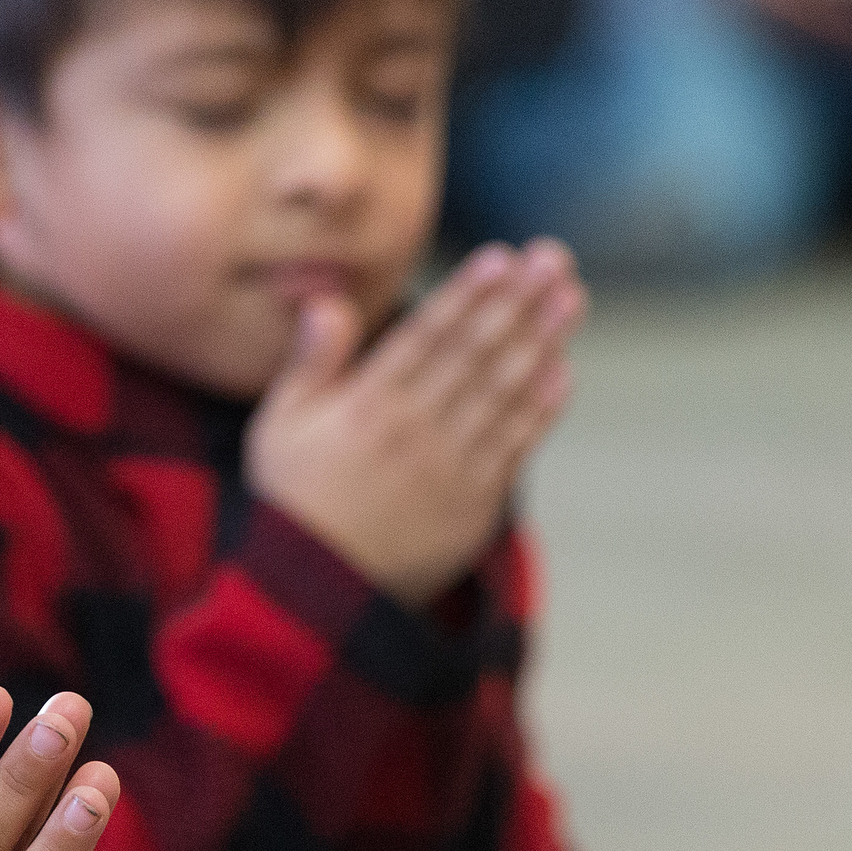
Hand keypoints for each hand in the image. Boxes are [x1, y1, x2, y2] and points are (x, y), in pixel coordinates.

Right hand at [245, 240, 584, 609]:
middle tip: (554, 260)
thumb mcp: (280, 425)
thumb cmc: (298, 499)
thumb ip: (311, 361)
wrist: (318, 591)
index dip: (467, 295)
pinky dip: (540, 410)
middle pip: (475, 354)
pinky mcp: (474, 504)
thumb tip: (329, 301)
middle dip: (518, 302)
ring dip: (541, 342)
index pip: (427, 336)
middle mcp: (414, 429)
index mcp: (366, 404)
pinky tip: (562, 372)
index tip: (501, 259)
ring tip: (571, 299)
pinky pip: (514, 448)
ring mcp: (449, 467)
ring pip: (503, 393)